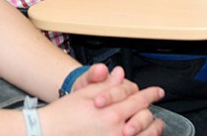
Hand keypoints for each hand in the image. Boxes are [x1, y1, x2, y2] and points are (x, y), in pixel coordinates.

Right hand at [43, 64, 164, 135]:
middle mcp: (117, 131)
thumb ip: (108, 86)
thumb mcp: (85, 93)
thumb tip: (120, 74)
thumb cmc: (64, 115)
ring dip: (152, 130)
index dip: (151, 94)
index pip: (139, 100)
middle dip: (152, 112)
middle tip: (154, 109)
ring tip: (155, 125)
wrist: (49, 132)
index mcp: (112, 113)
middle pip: (145, 119)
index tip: (157, 91)